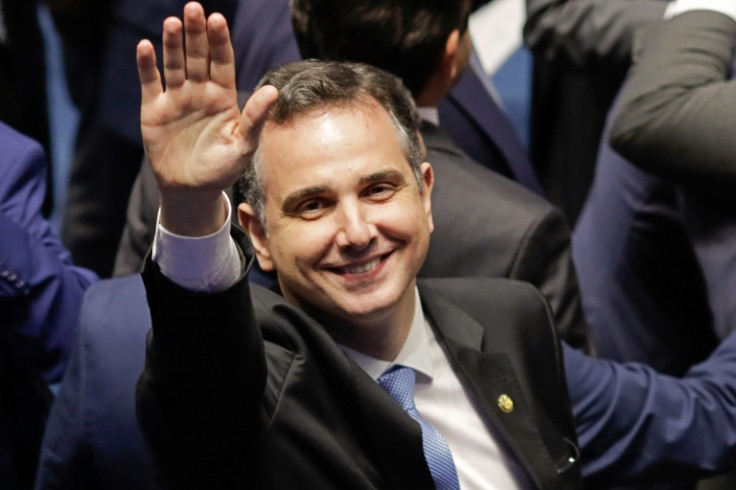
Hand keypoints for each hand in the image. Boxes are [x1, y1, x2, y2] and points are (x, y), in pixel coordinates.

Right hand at [136, 2, 276, 235]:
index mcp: (224, 96)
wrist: (192, 190)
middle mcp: (200, 91)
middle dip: (196, 33)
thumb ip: (255, 118)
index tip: (217, 19)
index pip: (222, 62)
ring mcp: (176, 98)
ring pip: (174, 64)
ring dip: (172, 43)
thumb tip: (274, 91)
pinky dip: (146, 65)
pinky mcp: (153, 109)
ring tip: (172, 22)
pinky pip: (150, 82)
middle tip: (193, 8)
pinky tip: (145, 46)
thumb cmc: (223, 169)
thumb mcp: (243, 145)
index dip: (219, 41)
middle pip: (198, 56)